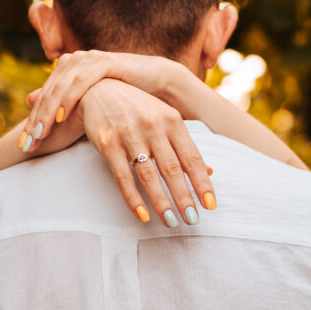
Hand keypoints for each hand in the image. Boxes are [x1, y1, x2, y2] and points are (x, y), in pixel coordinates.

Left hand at [18, 49, 178, 151]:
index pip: (44, 96)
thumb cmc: (120, 93)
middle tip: (27, 143)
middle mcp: (74, 59)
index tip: (24, 145)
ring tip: (39, 134)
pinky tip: (60, 116)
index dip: (33, 120)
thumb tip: (28, 98)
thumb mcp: (86, 98)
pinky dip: (68, 99)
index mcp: (67, 66)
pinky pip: (81, 82)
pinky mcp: (104, 61)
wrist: (154, 82)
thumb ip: (59, 97)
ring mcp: (89, 58)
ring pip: (60, 88)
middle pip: (48, 93)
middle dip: (36, 120)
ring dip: (48, 112)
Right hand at [74, 79, 215, 226]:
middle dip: (184, 197)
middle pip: (172, 169)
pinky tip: (143, 214)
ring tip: (172, 222)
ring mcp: (129, 135)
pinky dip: (133, 198)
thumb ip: (185, 145)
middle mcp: (153, 127)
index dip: (202, 182)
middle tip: (193, 221)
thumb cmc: (139, 107)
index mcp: (172, 121)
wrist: (100, 88)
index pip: (192, 157)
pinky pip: (123, 176)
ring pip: (149, 175)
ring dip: (161, 202)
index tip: (210, 205)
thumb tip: (210, 172)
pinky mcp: (108, 144)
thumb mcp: (166, 118)